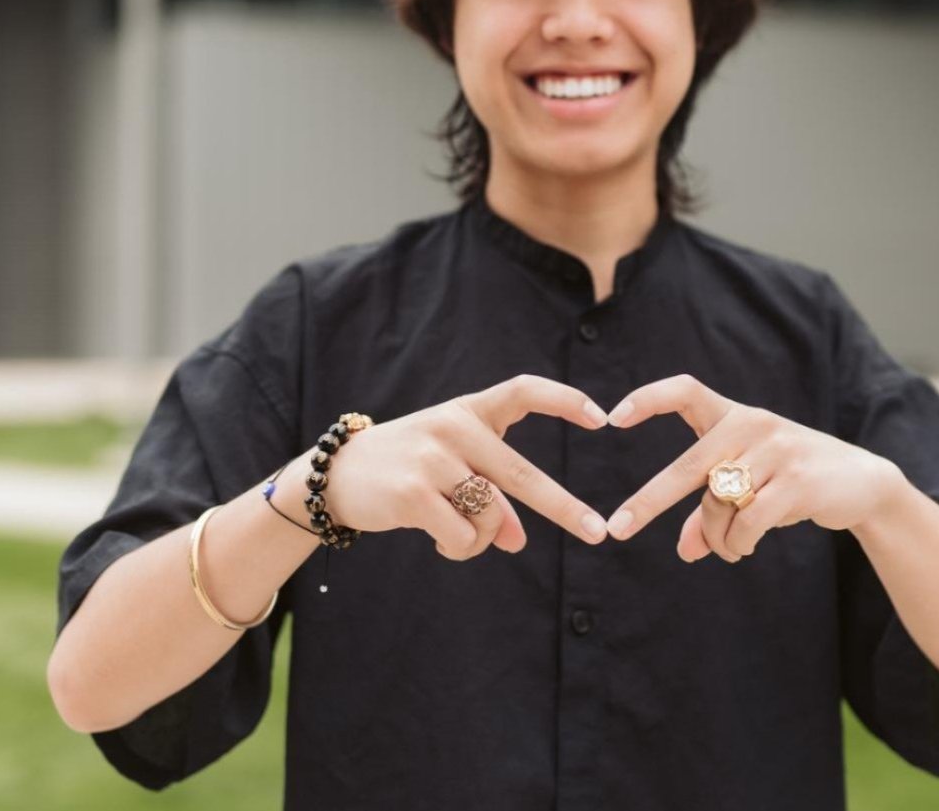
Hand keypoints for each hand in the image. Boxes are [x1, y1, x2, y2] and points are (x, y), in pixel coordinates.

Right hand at [315, 375, 611, 559]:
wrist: (336, 475)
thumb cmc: (406, 469)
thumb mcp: (451, 470)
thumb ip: (490, 496)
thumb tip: (517, 540)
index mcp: (467, 411)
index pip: (523, 390)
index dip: (564, 400)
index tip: (603, 419)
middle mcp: (453, 428)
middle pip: (523, 474)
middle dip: (564, 508)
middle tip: (597, 532)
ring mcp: (433, 459)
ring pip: (490, 517)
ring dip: (483, 539)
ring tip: (455, 534)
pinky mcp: (414, 493)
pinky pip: (463, 537)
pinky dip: (460, 548)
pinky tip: (438, 539)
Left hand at [603, 374, 899, 562]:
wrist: (862, 482)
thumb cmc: (792, 480)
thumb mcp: (750, 487)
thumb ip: (713, 513)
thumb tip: (686, 550)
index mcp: (735, 416)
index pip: (685, 391)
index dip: (647, 400)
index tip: (612, 419)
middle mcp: (752, 425)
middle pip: (688, 467)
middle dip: (649, 501)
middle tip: (617, 528)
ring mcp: (775, 451)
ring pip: (718, 506)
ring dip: (717, 539)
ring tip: (729, 549)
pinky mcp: (795, 482)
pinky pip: (746, 524)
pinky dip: (737, 545)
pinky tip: (744, 548)